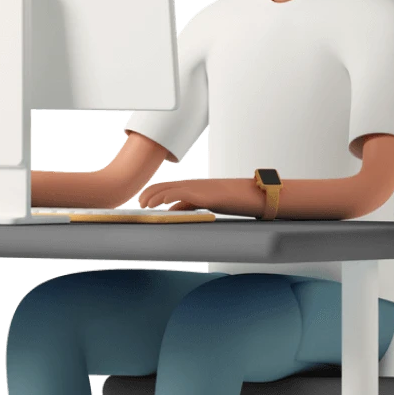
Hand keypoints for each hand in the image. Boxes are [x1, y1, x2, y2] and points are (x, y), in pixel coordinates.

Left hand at [137, 177, 266, 217]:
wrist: (254, 195)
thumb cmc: (235, 200)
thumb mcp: (208, 202)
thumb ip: (190, 204)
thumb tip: (174, 210)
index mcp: (195, 186)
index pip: (168, 187)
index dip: (153, 192)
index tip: (143, 200)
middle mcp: (194, 184)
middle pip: (164, 186)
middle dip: (149, 194)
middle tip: (139, 203)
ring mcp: (199, 188)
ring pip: (169, 189)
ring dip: (153, 197)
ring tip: (143, 205)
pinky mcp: (204, 194)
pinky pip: (181, 194)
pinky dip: (166, 197)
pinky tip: (158, 204)